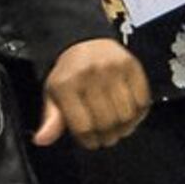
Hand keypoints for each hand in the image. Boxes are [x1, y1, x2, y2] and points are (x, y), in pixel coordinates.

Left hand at [36, 37, 151, 149]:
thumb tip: (42, 140)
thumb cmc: (70, 73)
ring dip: (124, 128)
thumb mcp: (53, 94)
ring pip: (126, 115)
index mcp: (67, 84)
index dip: (89, 141)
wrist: (86, 41)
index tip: (91, 142)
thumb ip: (51, 120)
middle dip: (108, 137)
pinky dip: (138, 114)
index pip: (83, 127)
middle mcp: (90, 75)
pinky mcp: (131, 66)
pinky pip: (142, 100)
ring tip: (119, 128)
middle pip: (107, 123)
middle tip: (107, 138)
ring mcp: (113, 69)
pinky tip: (130, 115)